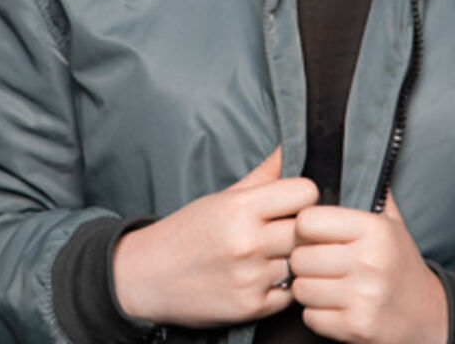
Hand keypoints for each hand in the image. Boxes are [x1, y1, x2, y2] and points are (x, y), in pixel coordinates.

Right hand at [112, 146, 318, 327]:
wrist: (146, 277)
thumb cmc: (188, 231)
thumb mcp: (222, 197)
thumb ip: (263, 175)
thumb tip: (290, 146)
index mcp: (241, 207)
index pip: (305, 193)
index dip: (304, 196)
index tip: (295, 203)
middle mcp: (248, 242)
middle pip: (308, 229)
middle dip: (302, 229)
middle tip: (288, 230)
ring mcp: (250, 277)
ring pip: (300, 262)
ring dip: (291, 259)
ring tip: (272, 255)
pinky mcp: (250, 308)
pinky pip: (289, 294)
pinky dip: (282, 287)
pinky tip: (263, 278)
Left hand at [290, 190, 447, 343]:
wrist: (429, 316)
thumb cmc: (401, 263)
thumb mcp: (392, 223)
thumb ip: (371, 190)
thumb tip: (354, 152)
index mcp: (375, 230)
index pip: (309, 220)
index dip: (304, 226)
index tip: (312, 232)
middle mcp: (369, 262)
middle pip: (301, 257)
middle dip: (303, 259)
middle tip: (316, 260)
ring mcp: (363, 298)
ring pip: (301, 288)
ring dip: (307, 287)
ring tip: (324, 282)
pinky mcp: (356, 328)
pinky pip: (310, 317)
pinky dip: (316, 313)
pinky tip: (332, 304)